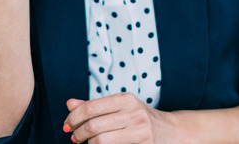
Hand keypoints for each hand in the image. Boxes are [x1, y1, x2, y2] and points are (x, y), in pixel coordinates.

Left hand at [63, 94, 184, 143]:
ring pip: (101, 141)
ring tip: (87, 143)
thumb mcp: (120, 106)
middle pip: (94, 126)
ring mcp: (140, 131)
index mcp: (125, 99)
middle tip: (74, 137)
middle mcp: (133, 113)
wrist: (172, 132)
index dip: (73, 118)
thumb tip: (70, 104)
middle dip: (79, 133)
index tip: (67, 125)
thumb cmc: (140, 118)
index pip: (90, 108)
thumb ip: (95, 106)